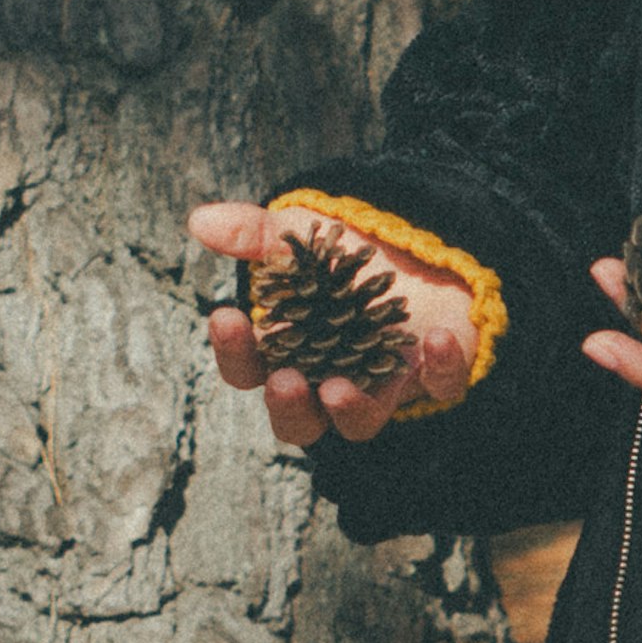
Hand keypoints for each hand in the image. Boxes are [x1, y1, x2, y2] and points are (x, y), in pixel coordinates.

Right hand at [189, 199, 478, 454]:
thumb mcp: (300, 236)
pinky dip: (441, 368)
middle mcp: (330, 380)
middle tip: (285, 380)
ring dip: (350, 410)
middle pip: (299, 421)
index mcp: (290, 354)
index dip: (234, 351)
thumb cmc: (348, 254)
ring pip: (361, 423)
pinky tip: (435, 340)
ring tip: (337, 389)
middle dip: (289, 407)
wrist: (419, 248)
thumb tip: (199, 220)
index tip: (226, 315)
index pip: (249, 370)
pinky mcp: (436, 372)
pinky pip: (442, 386)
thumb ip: (255, 234)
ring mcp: (383, 383)